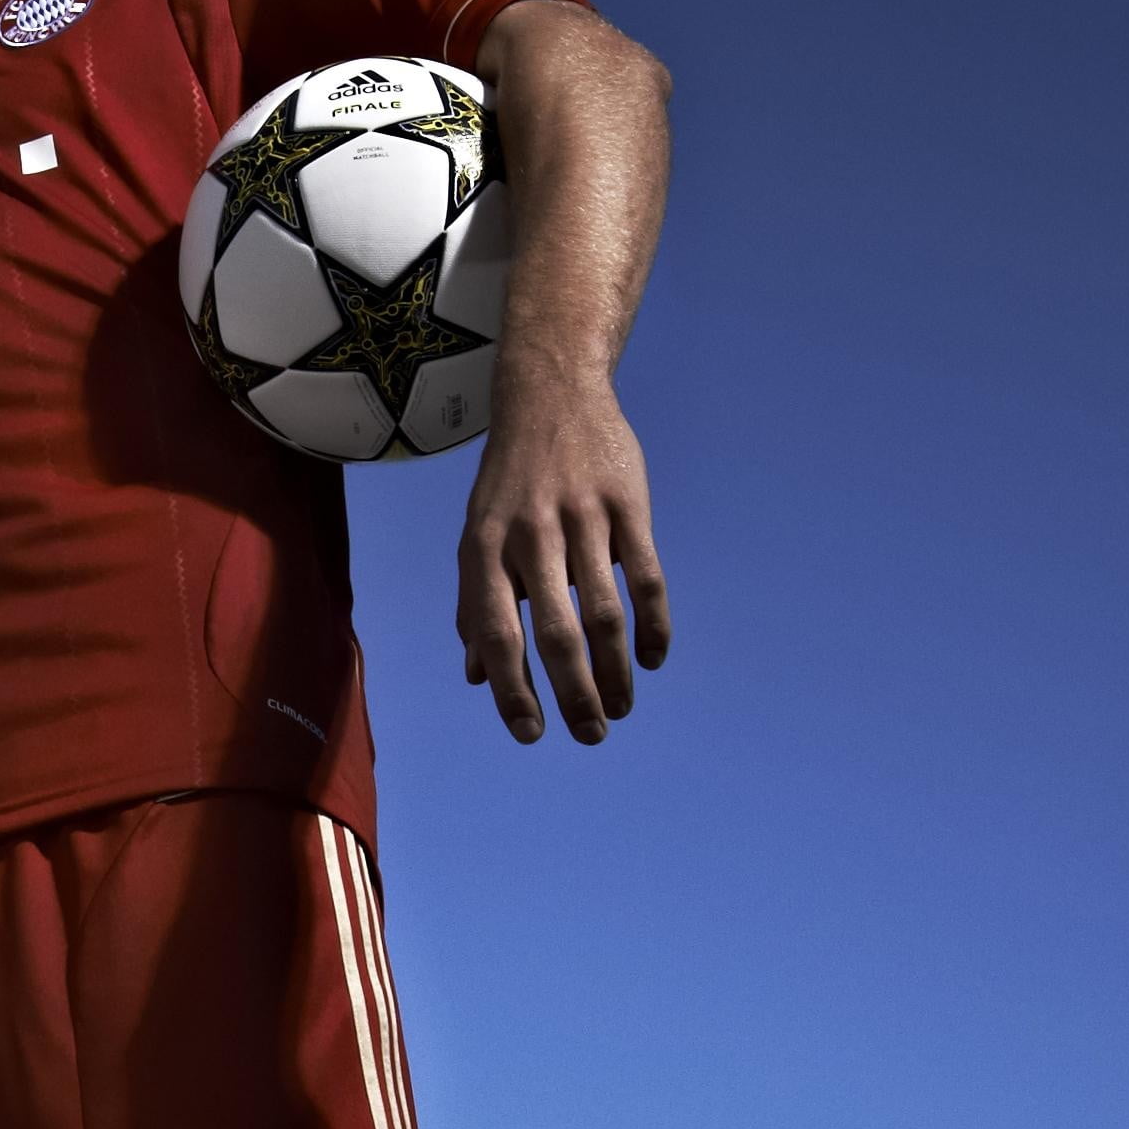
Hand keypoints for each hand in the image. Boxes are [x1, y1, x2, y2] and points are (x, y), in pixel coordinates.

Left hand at [454, 376, 669, 743]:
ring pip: (605, 613)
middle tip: (590, 734)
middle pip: (555, 634)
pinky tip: (651, 658)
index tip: (531, 733)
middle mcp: (530, 535)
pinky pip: (646, 576)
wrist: (551, 394)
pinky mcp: (626, 504)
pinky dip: (652, 625)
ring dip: (615, 670)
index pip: (496, 634)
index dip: (512, 691)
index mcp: (485, 548)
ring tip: (621, 707)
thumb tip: (478, 677)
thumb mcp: (478, 535)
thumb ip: (475, 604)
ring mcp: (581, 517)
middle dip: (574, 695)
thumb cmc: (509, 481)